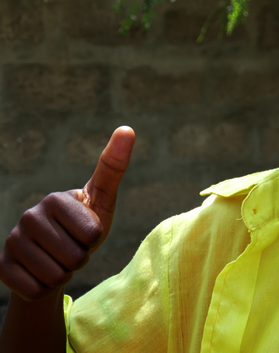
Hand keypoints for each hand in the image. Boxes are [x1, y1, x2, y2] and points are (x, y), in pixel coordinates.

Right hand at [0, 126, 134, 301]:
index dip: (95, 238)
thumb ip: (113, 167)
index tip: (86, 230)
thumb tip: (127, 128)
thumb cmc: (84, 226)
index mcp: (56, 198)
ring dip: (63, 274)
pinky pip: (35, 290)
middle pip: (75, 257)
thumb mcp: (102, 199)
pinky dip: (45, 288)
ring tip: (58, 259)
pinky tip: (41, 272)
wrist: (55, 258)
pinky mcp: (1, 266)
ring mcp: (12, 241)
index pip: (92, 233)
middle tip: (72, 248)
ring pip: (56, 276)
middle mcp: (29, 216)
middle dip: (80, 258)